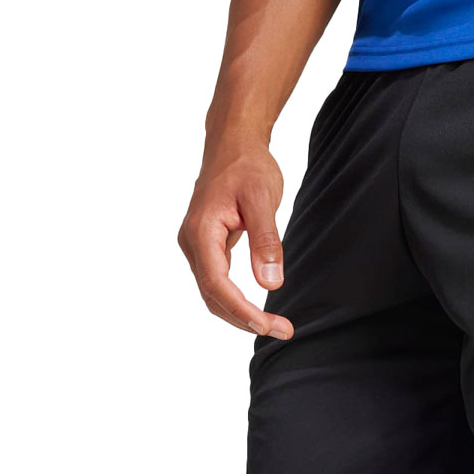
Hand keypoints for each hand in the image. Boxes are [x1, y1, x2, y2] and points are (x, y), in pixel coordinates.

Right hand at [178, 139, 293, 338]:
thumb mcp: (262, 198)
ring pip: (213, 293)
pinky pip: (217, 281)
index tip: (268, 325)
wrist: (233, 142)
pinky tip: (256, 309)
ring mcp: (196, 245)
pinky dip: (235, 300)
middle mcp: (192, 242)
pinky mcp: (206, 245)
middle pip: (212, 296)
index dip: (242, 310)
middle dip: (244, 319)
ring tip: (274, 325)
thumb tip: (270, 282)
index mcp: (201, 231)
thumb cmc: (246, 165)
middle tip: (282, 331)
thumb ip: (266, 240)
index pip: (217, 284)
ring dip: (240, 314)